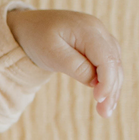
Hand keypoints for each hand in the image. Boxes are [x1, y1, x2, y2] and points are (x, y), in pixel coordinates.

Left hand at [6, 9, 122, 117]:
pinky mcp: (95, 43)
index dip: (107, 80)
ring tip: (105, 110)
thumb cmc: (35, 38)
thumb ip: (75, 66)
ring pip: (114, 63)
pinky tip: (104, 95)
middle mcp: (97, 29)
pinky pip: (107, 62)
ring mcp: (98, 34)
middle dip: (112, 89)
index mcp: (87, 29)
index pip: (106, 58)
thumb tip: (96, 82)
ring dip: (113, 87)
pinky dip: (107, 79)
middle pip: (114, 62)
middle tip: (104, 113)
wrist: (25, 26)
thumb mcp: (50, 53)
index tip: (99, 100)